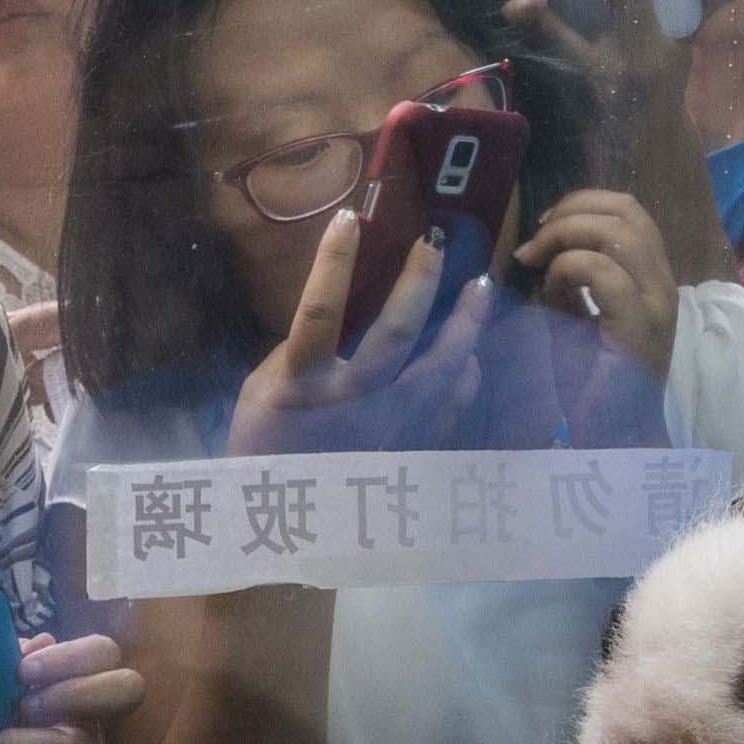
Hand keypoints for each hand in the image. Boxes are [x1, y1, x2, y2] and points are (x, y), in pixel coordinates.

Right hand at [221, 207, 503, 462]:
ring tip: (480, 289)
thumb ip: (298, 351)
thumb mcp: (262, 393)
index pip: (320, 310)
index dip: (334, 261)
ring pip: (440, 370)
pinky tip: (471, 355)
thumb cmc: (265, 451)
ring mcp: (388, 428)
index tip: (349, 218)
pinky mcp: (411, 449)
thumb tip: (340, 309)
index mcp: (303, 385)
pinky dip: (464, 377)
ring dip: (464, 325)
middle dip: (418, 282)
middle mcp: (352, 402)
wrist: (286, 525)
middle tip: (434, 244)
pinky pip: (451, 407)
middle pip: (395, 334)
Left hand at [509, 185, 679, 379]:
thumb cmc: (590, 386)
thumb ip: (567, 283)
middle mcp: (660, 283)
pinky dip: (567, 270)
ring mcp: (655, 303)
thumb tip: (540, 256)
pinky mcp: (638, 326)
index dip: (582, 204)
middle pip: (624, 210)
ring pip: (616, 233)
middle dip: (569, 213)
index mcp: (650, 277)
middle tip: (534, 245)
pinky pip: (603, 272)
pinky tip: (551, 294)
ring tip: (536, 262)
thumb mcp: (573, 319)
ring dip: (566, 236)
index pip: (628, 210)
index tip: (543, 228)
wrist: (615, 438)